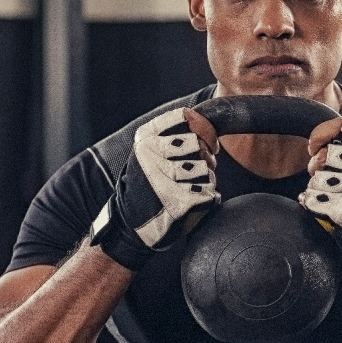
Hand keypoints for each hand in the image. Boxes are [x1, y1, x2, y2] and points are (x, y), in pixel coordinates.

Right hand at [90, 107, 218, 269]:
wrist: (132, 224)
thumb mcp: (151, 153)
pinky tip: (191, 204)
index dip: (204, 130)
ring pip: (207, 170)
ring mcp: (164, 178)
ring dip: (205, 181)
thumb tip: (209, 130)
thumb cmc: (148, 186)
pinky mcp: (177, 201)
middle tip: (194, 173)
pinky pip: (209, 193)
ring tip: (189, 189)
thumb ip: (175, 136)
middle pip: (200, 146)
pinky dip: (206, 199)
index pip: (186, 118)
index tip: (207, 144)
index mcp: (145, 138)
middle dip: (205, 160)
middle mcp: (151, 155)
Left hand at [300, 116, 341, 279]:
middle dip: (317, 166)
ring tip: (329, 196)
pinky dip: (312, 204)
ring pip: (316, 179)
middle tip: (323, 177)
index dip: (321, 134)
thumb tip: (314, 143)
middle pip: (325, 155)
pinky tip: (323, 207)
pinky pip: (312, 200)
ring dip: (316, 189)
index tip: (314, 145)